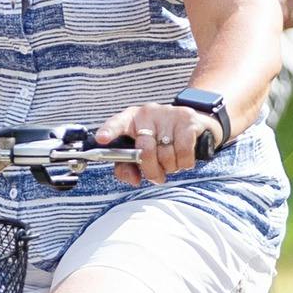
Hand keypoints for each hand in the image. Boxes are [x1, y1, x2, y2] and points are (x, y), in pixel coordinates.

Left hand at [93, 100, 217, 185]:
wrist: (191, 123)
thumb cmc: (159, 140)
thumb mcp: (140, 151)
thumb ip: (128, 167)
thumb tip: (134, 179)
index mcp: (131, 119)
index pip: (117, 124)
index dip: (109, 131)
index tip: (101, 139)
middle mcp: (148, 113)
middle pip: (145, 151)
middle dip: (151, 171)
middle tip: (157, 176)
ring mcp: (168, 114)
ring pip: (166, 155)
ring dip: (170, 167)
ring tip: (171, 162)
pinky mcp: (188, 119)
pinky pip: (184, 151)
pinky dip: (184, 163)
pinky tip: (183, 159)